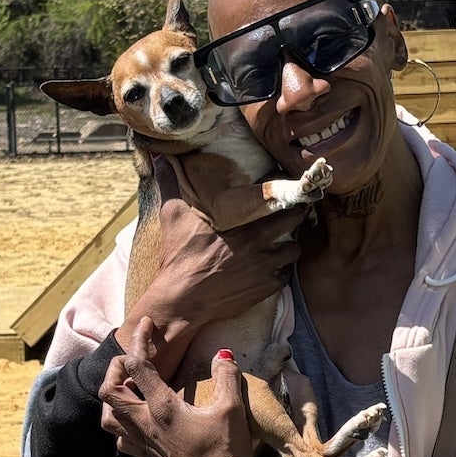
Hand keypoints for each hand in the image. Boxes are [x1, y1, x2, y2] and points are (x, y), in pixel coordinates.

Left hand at [100, 318, 282, 456]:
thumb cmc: (227, 449)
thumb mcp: (232, 408)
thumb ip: (227, 376)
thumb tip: (223, 354)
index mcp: (162, 407)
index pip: (137, 365)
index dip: (138, 339)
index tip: (147, 324)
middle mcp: (145, 423)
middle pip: (109, 391)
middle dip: (116, 369)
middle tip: (134, 360)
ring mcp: (143, 442)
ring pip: (108, 416)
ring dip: (113, 397)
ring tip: (131, 388)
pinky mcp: (147, 456)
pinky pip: (120, 437)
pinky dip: (121, 422)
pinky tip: (136, 417)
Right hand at [119, 158, 305, 380]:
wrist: (182, 298)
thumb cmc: (178, 256)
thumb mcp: (172, 215)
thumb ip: (170, 183)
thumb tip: (158, 157)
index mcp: (240, 219)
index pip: (274, 196)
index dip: (282, 189)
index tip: (283, 186)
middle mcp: (259, 241)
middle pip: (295, 219)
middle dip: (297, 213)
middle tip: (294, 211)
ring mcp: (265, 266)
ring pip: (295, 249)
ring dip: (290, 245)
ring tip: (283, 242)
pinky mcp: (265, 288)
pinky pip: (285, 276)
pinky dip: (281, 271)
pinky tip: (271, 268)